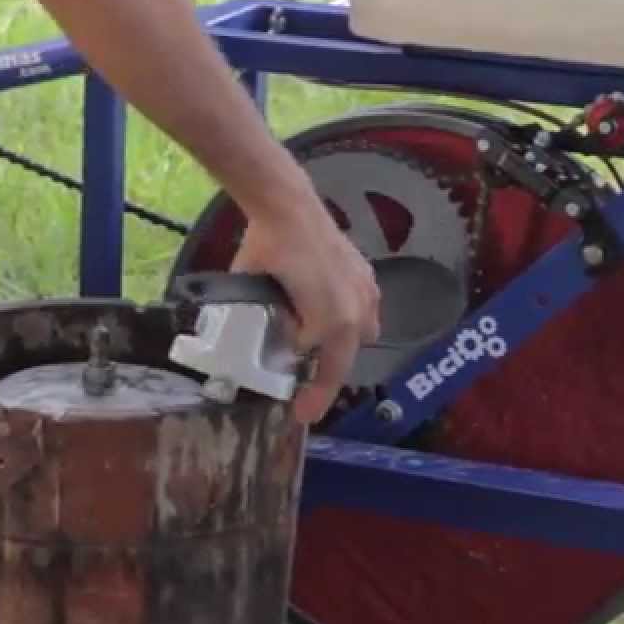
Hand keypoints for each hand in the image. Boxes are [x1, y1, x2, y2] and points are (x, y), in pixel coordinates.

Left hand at [230, 172, 380, 423]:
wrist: (289, 207)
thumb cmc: (267, 249)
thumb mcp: (257, 294)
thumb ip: (267, 324)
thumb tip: (270, 344)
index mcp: (331, 320)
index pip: (322, 370)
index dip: (312, 396)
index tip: (301, 416)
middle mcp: (357, 311)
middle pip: (343, 359)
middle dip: (326, 382)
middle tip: (308, 403)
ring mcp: (366, 292)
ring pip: (359, 337)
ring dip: (340, 352)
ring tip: (318, 364)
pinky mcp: (367, 276)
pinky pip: (365, 313)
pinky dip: (349, 325)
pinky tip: (333, 325)